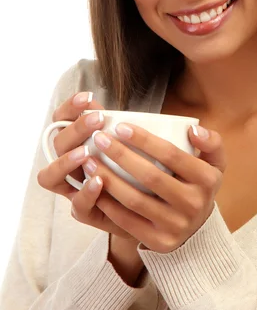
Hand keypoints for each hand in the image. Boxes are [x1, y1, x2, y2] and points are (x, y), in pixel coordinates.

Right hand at [37, 92, 131, 237]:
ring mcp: (74, 188)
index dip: (70, 107)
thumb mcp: (133, 144)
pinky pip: (77, 206)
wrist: (153, 206)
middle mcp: (70, 165)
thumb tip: (122, 112)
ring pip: (49, 176)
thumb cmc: (140, 168)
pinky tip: (100, 181)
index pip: (61, 119)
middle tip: (98, 120)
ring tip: (86, 152)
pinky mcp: (87, 212)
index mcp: (78, 142)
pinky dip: (86, 192)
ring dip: (66, 161)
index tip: (88, 97)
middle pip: (57, 143)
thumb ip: (124, 129)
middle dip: (76, 129)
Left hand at [82, 123, 226, 252]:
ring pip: (135, 200)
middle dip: (120, 155)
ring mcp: (176, 226)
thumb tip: (192, 129)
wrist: (199, 229)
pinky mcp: (159, 242)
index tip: (120, 127)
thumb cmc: (198, 184)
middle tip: (100, 139)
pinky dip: (108, 203)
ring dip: (108, 179)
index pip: (172, 154)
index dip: (144, 140)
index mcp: (207, 179)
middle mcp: (194, 204)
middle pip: (150, 176)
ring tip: (89, 161)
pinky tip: (94, 187)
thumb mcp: (214, 162)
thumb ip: (210, 141)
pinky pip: (127, 221)